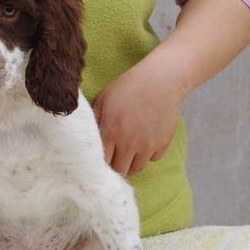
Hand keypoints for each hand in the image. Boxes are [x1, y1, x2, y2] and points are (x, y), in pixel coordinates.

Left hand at [93, 60, 183, 175]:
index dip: (101, 162)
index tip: (101, 158)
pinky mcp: (163, 143)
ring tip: (130, 150)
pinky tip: (145, 140)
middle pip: (120, 170)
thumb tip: (86, 138)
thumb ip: (95, 120)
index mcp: (110, 132)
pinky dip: (149, 154)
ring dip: (132, 161)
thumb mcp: (104, 99)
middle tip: (116, 157)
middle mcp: (129, 143)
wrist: (160, 79)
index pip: (102, 162)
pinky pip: (153, 158)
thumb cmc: (128, 86)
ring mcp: (148, 145)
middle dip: (116, 165)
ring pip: (137, 167)